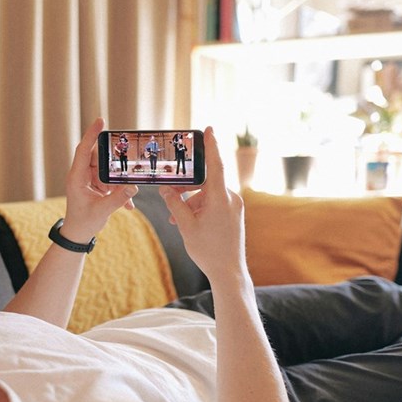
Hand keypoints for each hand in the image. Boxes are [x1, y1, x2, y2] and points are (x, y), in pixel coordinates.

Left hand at [62, 118, 137, 242]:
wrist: (78, 235)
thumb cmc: (83, 223)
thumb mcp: (102, 211)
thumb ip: (118, 199)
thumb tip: (133, 187)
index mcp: (77, 177)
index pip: (84, 150)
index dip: (91, 134)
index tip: (101, 120)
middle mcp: (82, 175)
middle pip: (99, 158)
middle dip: (114, 162)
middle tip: (126, 159)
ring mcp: (90, 180)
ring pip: (108, 171)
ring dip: (119, 182)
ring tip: (126, 195)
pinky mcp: (97, 187)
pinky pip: (111, 183)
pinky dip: (120, 192)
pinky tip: (127, 205)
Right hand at [159, 127, 245, 279]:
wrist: (228, 271)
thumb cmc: (208, 250)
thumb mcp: (185, 226)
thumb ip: (175, 204)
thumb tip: (166, 189)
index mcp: (220, 199)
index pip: (215, 166)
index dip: (212, 146)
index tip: (209, 129)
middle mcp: (231, 199)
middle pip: (205, 184)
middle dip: (186, 190)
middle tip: (169, 197)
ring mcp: (234, 207)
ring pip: (208, 195)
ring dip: (191, 203)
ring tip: (175, 219)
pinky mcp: (234, 214)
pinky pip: (215, 203)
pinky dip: (200, 208)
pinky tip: (188, 222)